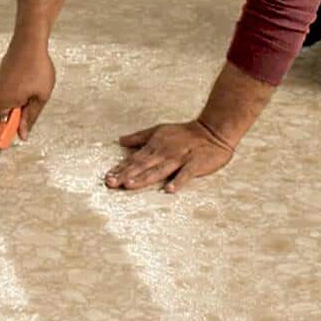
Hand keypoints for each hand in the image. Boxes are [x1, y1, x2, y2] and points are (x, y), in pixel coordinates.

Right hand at [0, 39, 55, 139]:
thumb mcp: (40, 97)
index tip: (10, 142)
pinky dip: (15, 96)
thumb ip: (29, 118)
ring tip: (32, 91)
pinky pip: (4, 97)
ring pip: (3, 107)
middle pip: (0, 118)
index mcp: (1, 102)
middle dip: (14, 118)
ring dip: (16, 106)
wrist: (29, 42)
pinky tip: (28, 84)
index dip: (5, 136)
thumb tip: (22, 135)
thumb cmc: (36, 68)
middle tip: (32, 105)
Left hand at [105, 121, 234, 191]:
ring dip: (144, 178)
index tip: (107, 177)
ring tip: (130, 185)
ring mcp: (180, 158)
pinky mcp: (195, 164)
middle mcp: (164, 153)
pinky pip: (185, 174)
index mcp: (155, 146)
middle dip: (125, 175)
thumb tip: (120, 140)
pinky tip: (169, 190)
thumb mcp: (159, 130)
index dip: (120, 168)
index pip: (134, 159)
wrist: (213, 131)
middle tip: (111, 183)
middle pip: (142, 166)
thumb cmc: (184, 133)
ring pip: (159, 170)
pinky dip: (178, 181)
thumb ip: (139, 137)